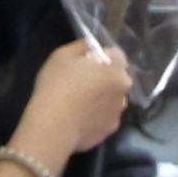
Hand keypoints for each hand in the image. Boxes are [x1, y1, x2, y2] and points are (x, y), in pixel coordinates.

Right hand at [17, 38, 138, 167]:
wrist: (53, 127)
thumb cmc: (57, 85)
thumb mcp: (62, 55)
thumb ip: (81, 46)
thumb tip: (90, 46)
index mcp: (116, 70)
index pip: (117, 55)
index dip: (102, 56)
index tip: (87, 62)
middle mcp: (124, 91)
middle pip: (117, 79)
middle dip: (105, 78)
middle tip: (82, 83)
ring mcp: (118, 113)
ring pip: (113, 100)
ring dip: (102, 98)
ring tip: (80, 104)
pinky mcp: (109, 131)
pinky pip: (105, 118)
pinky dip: (97, 116)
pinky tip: (80, 118)